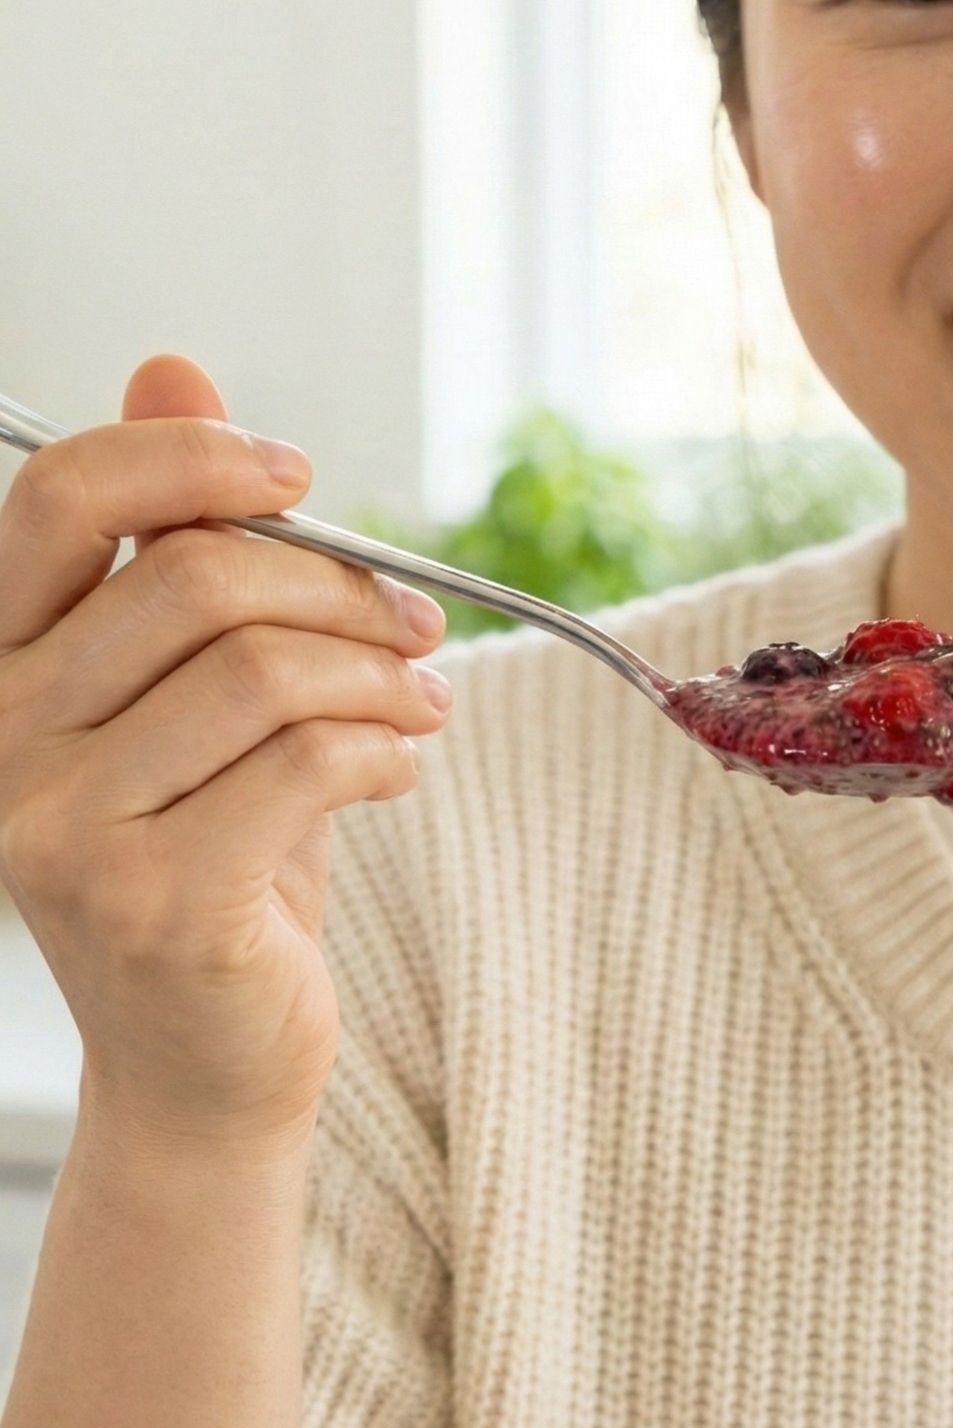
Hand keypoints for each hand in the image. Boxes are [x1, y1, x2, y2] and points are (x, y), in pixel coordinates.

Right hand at [0, 354, 451, 1150]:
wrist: (210, 1063)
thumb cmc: (215, 857)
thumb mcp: (195, 690)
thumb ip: (174, 539)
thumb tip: (170, 364)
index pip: (54, 499)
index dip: (186, 457)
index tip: (296, 475)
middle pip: (192, 579)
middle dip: (340, 585)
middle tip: (416, 622)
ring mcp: (59, 830)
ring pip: (260, 670)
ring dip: (379, 671)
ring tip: (423, 701)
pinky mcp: (150, 901)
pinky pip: (302, 763)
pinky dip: (384, 748)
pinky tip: (401, 766)